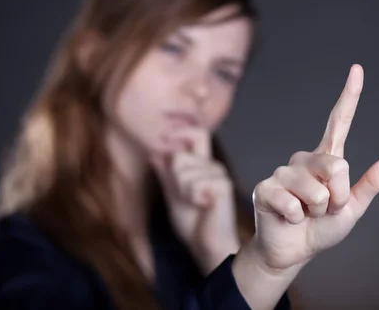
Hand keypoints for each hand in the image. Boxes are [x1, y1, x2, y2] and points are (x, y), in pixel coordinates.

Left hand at [151, 127, 239, 273]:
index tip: (164, 140)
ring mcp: (219, 174)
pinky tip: (205, 206)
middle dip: (173, 178)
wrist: (206, 245)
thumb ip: (165, 173)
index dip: (180, 132)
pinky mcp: (224, 185)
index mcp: (202, 165)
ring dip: (182, 192)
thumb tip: (154, 152)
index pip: (197, 133)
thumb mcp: (172, 194)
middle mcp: (213, 166)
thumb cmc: (192, 223)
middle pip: (180, 156)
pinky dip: (193, 198)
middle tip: (185, 197)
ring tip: (196, 204)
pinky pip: (195, 183)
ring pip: (184, 172)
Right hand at [250, 64, 378, 270]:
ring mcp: (282, 172)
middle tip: (325, 210)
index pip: (338, 122)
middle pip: (336, 166)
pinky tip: (288, 218)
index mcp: (326, 159)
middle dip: (338, 198)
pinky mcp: (265, 188)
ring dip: (317, 211)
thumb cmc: (322, 227)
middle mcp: (303, 159)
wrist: (294, 251)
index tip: (357, 68)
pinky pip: (292, 202)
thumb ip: (371, 183)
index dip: (349, 96)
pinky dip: (296, 218)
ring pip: (316, 189)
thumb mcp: (353, 208)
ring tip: (305, 214)